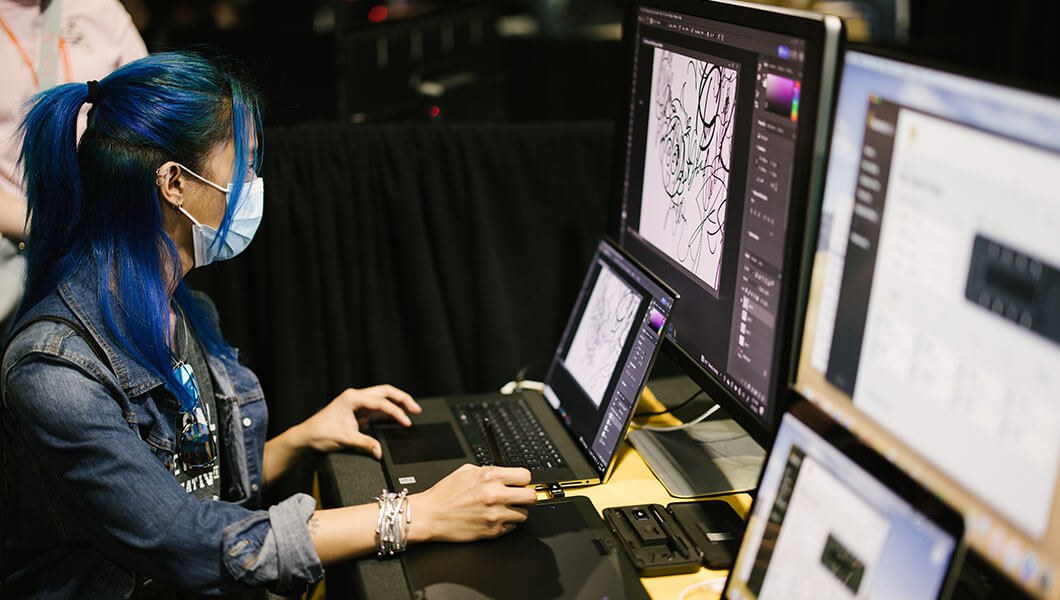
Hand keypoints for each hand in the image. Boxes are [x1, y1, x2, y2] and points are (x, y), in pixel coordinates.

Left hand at [297, 385, 421, 457]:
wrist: (305, 438)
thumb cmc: (319, 434)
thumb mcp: (345, 439)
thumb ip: (366, 444)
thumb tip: (380, 452)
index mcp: (352, 398)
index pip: (381, 403)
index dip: (396, 413)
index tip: (406, 422)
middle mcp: (356, 397)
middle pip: (385, 392)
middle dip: (402, 399)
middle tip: (416, 409)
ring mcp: (357, 404)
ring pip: (383, 399)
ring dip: (397, 404)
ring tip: (412, 412)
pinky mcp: (357, 412)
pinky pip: (377, 409)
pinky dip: (389, 412)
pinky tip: (398, 418)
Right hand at [409, 464, 537, 542]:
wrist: (430, 515)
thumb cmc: (445, 494)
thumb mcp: (466, 471)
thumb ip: (490, 470)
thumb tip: (507, 473)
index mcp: (490, 476)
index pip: (525, 476)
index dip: (523, 480)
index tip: (520, 483)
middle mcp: (495, 495)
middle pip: (531, 497)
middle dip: (526, 496)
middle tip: (519, 497)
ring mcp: (495, 515)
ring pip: (524, 514)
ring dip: (515, 511)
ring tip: (502, 508)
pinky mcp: (492, 531)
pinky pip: (512, 527)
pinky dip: (506, 523)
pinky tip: (493, 518)